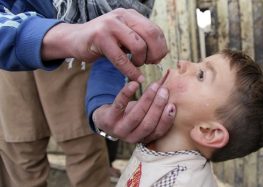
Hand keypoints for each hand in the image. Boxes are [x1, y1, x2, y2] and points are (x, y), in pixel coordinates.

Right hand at [42, 8, 167, 81]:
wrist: (75, 39)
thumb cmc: (104, 41)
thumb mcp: (125, 36)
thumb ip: (141, 40)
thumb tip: (161, 53)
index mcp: (131, 15)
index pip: (155, 29)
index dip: (161, 46)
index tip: (158, 58)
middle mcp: (122, 16)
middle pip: (151, 34)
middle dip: (156, 53)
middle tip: (151, 63)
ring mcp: (110, 25)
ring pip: (138, 45)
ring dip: (141, 61)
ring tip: (137, 65)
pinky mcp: (100, 37)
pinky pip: (121, 58)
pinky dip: (131, 71)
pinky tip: (135, 77)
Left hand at [92, 81, 175, 143]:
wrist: (105, 120)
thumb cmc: (131, 116)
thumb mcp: (144, 118)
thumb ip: (156, 110)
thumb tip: (172, 90)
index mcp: (144, 138)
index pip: (158, 132)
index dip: (166, 119)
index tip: (172, 105)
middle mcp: (132, 138)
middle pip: (148, 124)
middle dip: (157, 107)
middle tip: (164, 91)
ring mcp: (119, 130)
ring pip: (135, 116)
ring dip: (147, 99)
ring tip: (154, 86)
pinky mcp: (108, 119)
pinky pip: (119, 105)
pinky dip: (126, 93)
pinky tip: (134, 84)